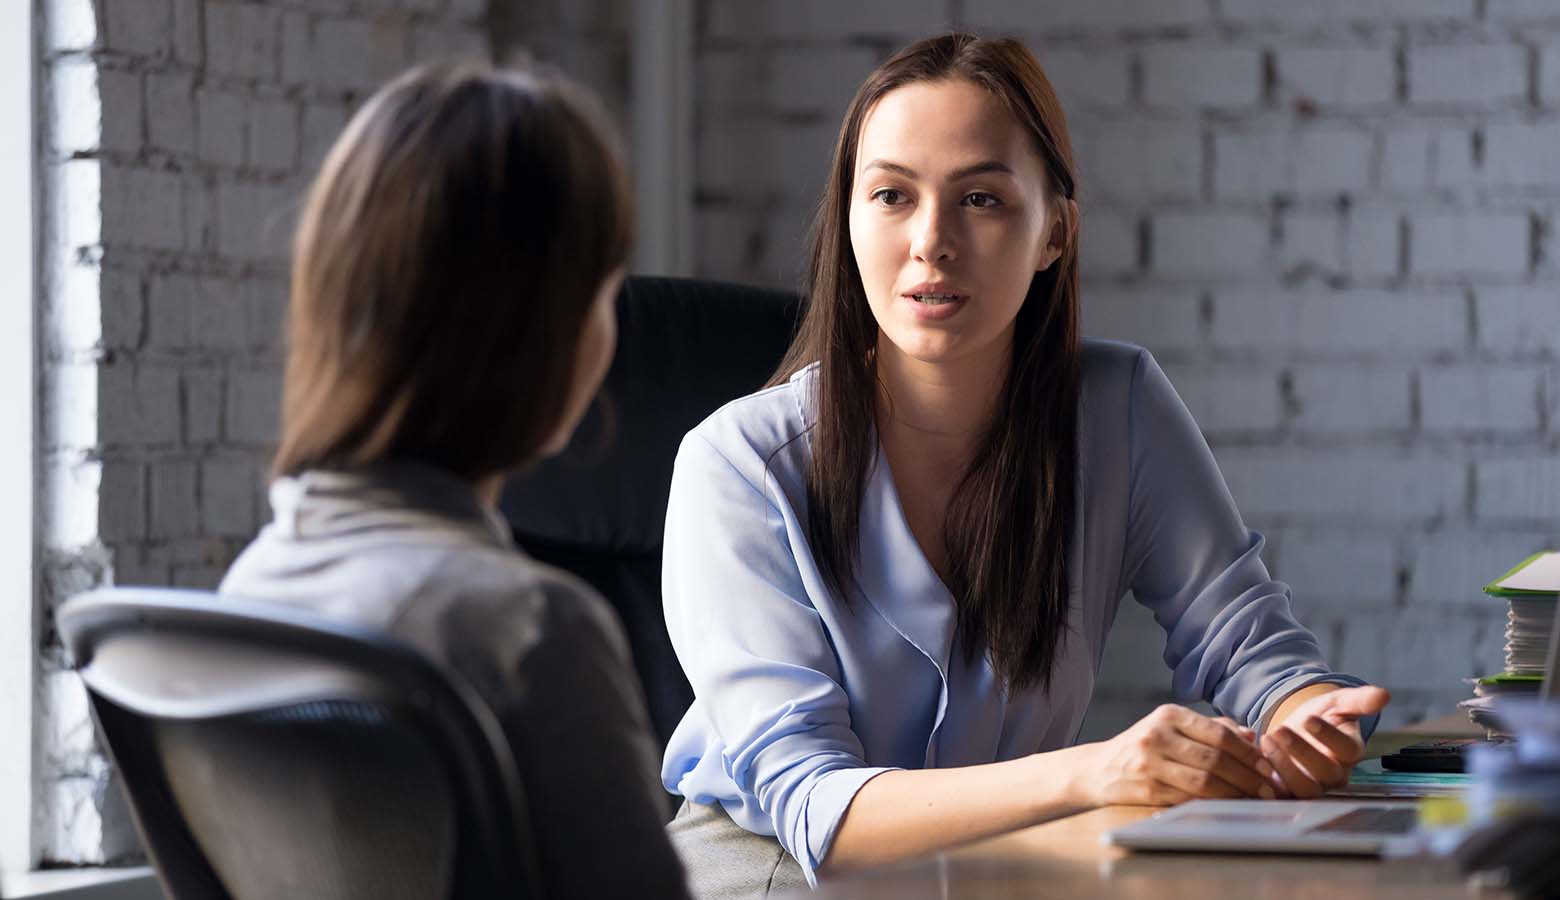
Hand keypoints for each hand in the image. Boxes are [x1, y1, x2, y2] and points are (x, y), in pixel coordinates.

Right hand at [1081, 704, 1277, 806]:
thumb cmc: (1145, 747)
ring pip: (1205, 781)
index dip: (1249, 752)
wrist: (1099, 769)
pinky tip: (1228, 806)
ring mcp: (1150, 763)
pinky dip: (1214, 804)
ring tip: (1254, 799)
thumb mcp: (1172, 727)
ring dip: (1236, 793)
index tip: (1269, 766)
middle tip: (1269, 788)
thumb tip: (1253, 737)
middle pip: (1215, 758)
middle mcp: (1158, 735)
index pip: (1219, 733)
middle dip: (1248, 776)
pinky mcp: (1146, 789)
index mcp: (1169, 714)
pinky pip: (1189, 799)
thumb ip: (1212, 728)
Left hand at [1260, 685, 1389, 798]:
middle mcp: (1335, 774)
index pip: (1347, 750)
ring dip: (1283, 766)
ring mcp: (1313, 786)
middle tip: (1280, 730)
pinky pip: (1281, 795)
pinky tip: (1256, 759)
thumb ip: (1360, 700)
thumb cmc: (1322, 715)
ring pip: (1304, 789)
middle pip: (1325, 773)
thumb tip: (1384, 694)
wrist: (1297, 728)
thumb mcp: (1338, 703)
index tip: (1310, 719)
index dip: (1329, 736)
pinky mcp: (1290, 792)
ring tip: (1266, 740)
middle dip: (1301, 752)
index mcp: (1350, 752)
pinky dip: (1268, 781)